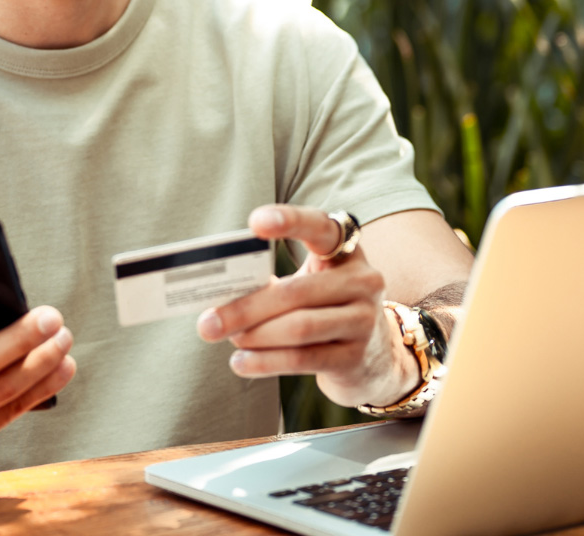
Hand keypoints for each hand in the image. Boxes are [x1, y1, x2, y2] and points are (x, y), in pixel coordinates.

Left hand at [194, 205, 417, 408]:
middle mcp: (363, 280)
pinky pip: (303, 359)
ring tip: (227, 339)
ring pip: (299, 327)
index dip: (291, 221)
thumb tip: (220, 298)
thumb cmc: (325, 310)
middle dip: (246, 308)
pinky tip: (241, 363)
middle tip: (208, 322)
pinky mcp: (355, 357)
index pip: (321, 227)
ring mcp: (364, 320)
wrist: (375, 358)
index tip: (255, 223)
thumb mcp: (309, 285)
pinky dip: (266, 362)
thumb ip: (274, 283)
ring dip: (254, 336)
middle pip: (296, 291)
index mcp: (347, 251)